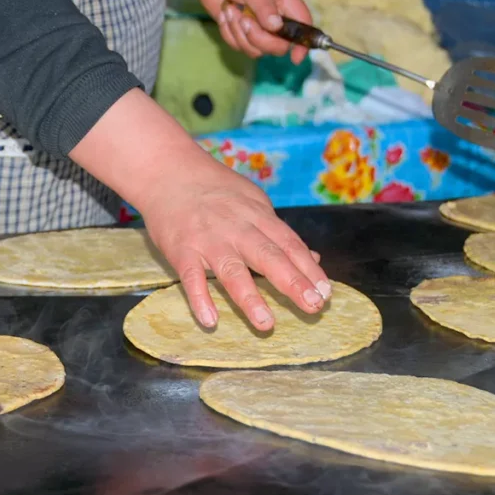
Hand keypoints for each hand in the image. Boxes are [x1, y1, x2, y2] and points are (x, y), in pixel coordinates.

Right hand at [137, 157, 330, 330]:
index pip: (289, 244)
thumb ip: (279, 232)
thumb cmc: (215, 189)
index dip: (309, 269)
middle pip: (268, 257)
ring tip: (266, 324)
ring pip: (232, 271)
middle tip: (313, 306)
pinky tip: (211, 320)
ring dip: (250, 298)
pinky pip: (191, 278)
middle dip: (293, 282)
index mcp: (258, 215)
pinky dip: (200, 298)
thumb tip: (311, 258)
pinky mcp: (181, 250)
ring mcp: (208, 240)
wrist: (168, 171)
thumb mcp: (254, 202)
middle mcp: (236, 228)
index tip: (326, 293)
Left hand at [196, 0, 312, 62]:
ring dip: (239, 33)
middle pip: (278, 46)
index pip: (303, 25)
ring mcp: (259, 28)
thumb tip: (276, 27)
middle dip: (259, 38)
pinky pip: (238, 46)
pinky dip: (228, 32)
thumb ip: (265, 7)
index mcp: (286, 1)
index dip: (303, 43)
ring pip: (256, 50)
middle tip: (245, 21)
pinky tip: (225, 14)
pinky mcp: (242, 34)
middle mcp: (275, 18)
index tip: (295, 58)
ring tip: (231, 10)